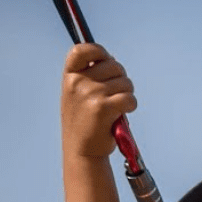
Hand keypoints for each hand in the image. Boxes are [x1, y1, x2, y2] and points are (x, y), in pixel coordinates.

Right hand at [61, 43, 137, 158]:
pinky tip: (123, 114)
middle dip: (122, 79)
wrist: (82, 151)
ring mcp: (90, 94)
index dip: (100, 51)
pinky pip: (129, 98)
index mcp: (69, 77)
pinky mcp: (103, 108)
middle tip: (117, 94)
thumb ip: (89, 75)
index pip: (82, 50)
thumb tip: (112, 60)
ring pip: (125, 83)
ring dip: (127, 94)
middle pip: (114, 66)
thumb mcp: (77, 95)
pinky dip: (131, 105)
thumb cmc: (84, 122)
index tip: (107, 61)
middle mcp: (78, 82)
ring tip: (117, 107)